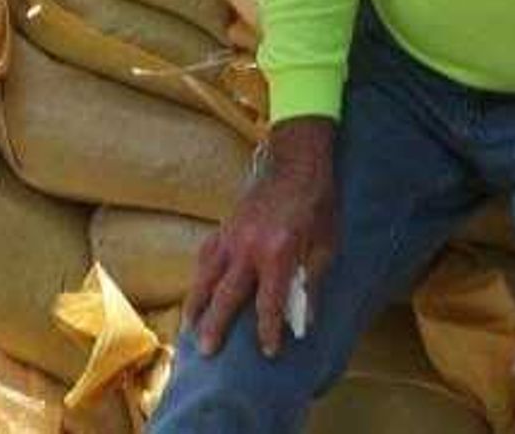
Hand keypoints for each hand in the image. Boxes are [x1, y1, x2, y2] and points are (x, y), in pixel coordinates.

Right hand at [184, 119, 338, 360]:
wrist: (297, 163)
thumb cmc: (316, 204)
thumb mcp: (325, 246)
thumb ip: (310, 284)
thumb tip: (304, 322)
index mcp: (278, 252)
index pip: (269, 302)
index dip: (268, 330)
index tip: (268, 350)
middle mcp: (249, 247)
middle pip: (226, 294)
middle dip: (216, 324)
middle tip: (207, 350)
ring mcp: (232, 235)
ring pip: (206, 276)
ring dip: (197, 303)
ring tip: (189, 327)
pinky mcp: (225, 226)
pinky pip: (206, 255)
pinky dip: (199, 275)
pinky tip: (197, 290)